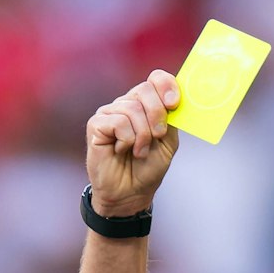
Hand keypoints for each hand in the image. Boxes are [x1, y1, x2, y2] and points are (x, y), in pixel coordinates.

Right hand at [85, 70, 181, 216]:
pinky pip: (118, 122)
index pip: (155, 78)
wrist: (130, 193)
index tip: (174, 104)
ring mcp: (109, 113)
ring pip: (132, 108)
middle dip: (157, 115)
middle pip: (145, 89)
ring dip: (142, 135)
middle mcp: (126, 104)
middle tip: (158, 136)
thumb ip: (172, 118)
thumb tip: (177, 99)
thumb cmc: (148, 168)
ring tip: (139, 151)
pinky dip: (127, 140)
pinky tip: (122, 150)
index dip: (167, 85)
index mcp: (145, 104)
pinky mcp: (96, 125)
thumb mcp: (168, 142)